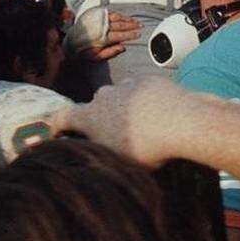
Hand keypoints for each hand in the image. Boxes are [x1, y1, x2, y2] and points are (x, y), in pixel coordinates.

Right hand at [49, 77, 200, 165]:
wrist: (182, 120)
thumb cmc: (146, 147)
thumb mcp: (116, 161)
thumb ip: (99, 155)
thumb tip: (92, 155)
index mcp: (90, 115)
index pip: (63, 117)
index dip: (57, 126)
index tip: (57, 133)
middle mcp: (104, 95)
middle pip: (94, 107)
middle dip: (98, 120)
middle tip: (111, 137)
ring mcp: (127, 84)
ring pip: (118, 97)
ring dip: (122, 109)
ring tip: (140, 128)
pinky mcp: (148, 79)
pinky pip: (140, 91)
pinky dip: (144, 102)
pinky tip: (158, 116)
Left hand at [78, 12, 141, 62]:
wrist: (70, 41)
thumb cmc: (84, 51)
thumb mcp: (96, 57)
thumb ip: (110, 52)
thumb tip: (123, 47)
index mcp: (102, 38)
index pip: (120, 35)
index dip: (130, 35)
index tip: (138, 34)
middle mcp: (102, 27)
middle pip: (120, 25)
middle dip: (132, 25)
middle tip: (141, 26)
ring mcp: (99, 20)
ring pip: (116, 17)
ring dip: (127, 19)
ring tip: (136, 21)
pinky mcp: (96, 15)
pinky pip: (110, 13)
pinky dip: (119, 15)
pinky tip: (125, 17)